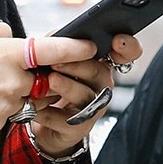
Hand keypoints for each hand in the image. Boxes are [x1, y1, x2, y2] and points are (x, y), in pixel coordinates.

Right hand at [0, 18, 131, 138]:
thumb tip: (11, 37)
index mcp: (7, 54)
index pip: (52, 50)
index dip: (75, 49)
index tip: (90, 47)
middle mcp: (11, 81)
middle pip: (39, 80)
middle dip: (30, 76)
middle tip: (2, 71)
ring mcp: (4, 105)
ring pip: (23, 99)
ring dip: (13, 93)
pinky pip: (6, 115)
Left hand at [29, 30, 137, 159]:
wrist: (43, 121)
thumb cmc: (53, 87)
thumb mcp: (56, 60)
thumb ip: (59, 45)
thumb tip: (55, 35)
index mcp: (100, 65)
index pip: (125, 55)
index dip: (126, 48)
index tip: (117, 41)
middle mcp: (101, 86)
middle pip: (98, 72)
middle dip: (78, 65)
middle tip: (57, 60)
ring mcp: (92, 108)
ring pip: (85, 96)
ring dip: (67, 87)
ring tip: (50, 80)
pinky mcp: (78, 128)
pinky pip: (64, 120)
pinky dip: (47, 112)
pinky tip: (36, 106)